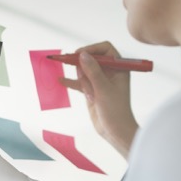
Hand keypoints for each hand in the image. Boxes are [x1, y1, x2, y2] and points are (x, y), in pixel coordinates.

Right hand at [58, 42, 139, 158]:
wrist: (116, 132)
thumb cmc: (116, 111)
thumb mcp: (103, 89)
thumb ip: (93, 71)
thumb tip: (83, 54)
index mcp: (119, 68)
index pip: (106, 49)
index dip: (93, 49)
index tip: (80, 54)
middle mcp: (110, 72)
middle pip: (93, 58)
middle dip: (82, 62)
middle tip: (68, 61)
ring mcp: (100, 81)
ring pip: (85, 70)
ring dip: (79, 74)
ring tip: (84, 88)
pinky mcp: (93, 91)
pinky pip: (81, 82)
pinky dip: (72, 81)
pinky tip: (61, 80)